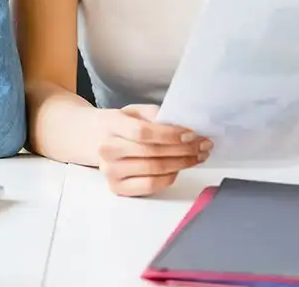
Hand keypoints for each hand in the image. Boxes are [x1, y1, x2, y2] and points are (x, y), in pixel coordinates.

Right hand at [96, 104, 210, 196]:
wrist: (95, 139)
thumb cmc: (121, 125)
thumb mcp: (134, 111)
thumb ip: (155, 115)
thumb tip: (183, 126)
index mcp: (110, 125)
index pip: (142, 132)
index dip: (170, 134)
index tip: (192, 134)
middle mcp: (106, 150)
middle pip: (152, 152)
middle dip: (183, 149)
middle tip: (203, 145)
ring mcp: (110, 171)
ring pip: (154, 170)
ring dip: (181, 163)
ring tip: (197, 156)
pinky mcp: (117, 188)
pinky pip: (150, 185)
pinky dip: (169, 177)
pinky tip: (178, 168)